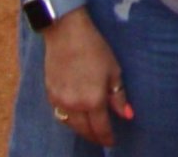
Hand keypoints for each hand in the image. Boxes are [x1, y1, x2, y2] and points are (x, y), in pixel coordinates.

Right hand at [44, 10, 132, 144]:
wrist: (66, 34)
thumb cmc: (95, 49)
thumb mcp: (113, 70)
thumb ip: (119, 96)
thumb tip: (127, 116)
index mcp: (93, 100)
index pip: (101, 127)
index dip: (107, 137)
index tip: (113, 142)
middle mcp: (74, 106)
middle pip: (84, 130)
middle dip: (95, 136)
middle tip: (102, 138)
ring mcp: (59, 101)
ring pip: (71, 125)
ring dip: (81, 130)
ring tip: (91, 130)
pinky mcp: (49, 95)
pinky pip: (60, 115)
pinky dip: (69, 120)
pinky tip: (76, 116)